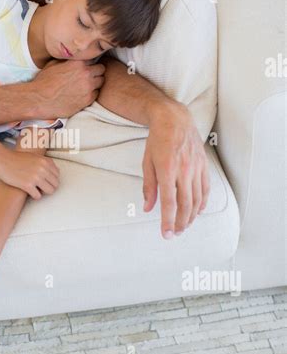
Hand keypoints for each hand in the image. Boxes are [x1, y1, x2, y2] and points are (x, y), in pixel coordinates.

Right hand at [0, 148, 59, 199]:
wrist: (2, 160)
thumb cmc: (16, 158)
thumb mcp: (35, 156)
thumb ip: (45, 163)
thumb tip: (55, 172)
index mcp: (45, 161)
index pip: (58, 175)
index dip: (52, 180)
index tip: (45, 181)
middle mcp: (42, 169)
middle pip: (55, 184)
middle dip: (49, 187)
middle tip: (41, 187)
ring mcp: (35, 177)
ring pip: (50, 191)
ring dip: (43, 192)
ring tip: (36, 190)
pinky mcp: (27, 185)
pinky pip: (38, 196)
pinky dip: (34, 196)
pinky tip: (29, 192)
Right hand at [32, 58, 104, 117]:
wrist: (39, 99)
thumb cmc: (44, 81)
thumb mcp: (54, 63)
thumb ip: (69, 60)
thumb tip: (75, 58)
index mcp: (78, 63)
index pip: (95, 59)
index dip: (90, 63)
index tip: (87, 66)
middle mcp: (86, 74)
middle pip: (101, 70)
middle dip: (96, 72)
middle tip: (88, 76)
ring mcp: (88, 88)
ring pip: (101, 82)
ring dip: (95, 83)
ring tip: (85, 86)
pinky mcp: (87, 100)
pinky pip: (96, 94)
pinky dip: (91, 94)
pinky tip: (81, 94)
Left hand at [142, 103, 209, 238]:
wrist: (174, 119)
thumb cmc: (157, 141)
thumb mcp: (147, 163)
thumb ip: (148, 187)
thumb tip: (148, 208)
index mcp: (167, 170)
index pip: (169, 203)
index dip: (168, 221)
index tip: (166, 234)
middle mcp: (184, 170)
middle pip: (186, 205)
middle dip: (180, 223)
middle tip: (175, 234)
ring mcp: (196, 168)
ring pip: (197, 199)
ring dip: (192, 216)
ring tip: (184, 226)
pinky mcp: (204, 165)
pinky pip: (206, 188)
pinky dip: (203, 202)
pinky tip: (198, 211)